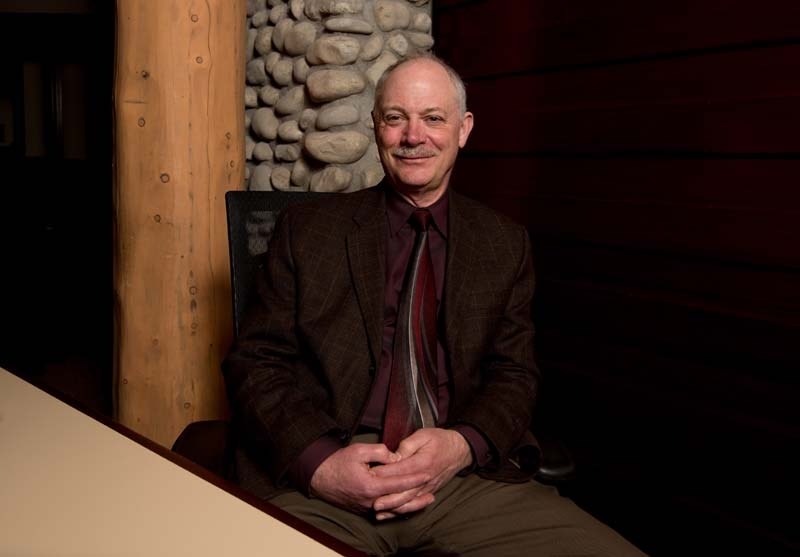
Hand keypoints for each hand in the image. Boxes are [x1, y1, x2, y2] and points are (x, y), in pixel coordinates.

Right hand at [309, 442, 430, 514]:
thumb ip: (380, 452)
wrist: (320, 478)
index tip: (427, 473)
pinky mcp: (364, 509)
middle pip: (400, 500)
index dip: (414, 478)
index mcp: (370, 485)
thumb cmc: (339, 462)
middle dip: (418, 495)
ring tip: (427, 500)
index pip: (398, 483)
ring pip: (394, 509)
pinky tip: (409, 504)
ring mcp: (367, 507)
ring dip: (412, 505)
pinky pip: (386, 511)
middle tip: (433, 490)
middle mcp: (371, 500)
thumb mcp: (359, 450)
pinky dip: (400, 508)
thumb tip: (396, 457)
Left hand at [370, 428, 472, 518]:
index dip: (384, 473)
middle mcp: (425, 478)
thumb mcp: (423, 435)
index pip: (400, 470)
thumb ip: (407, 445)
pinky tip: (390, 514)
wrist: (459, 451)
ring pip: (409, 501)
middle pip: (404, 491)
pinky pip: (415, 504)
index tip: (369, 475)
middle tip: (371, 500)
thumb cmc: (439, 440)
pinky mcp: (429, 492)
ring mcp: (428, 487)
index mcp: (422, 462)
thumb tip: (393, 456)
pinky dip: (402, 510)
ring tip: (377, 511)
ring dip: (393, 507)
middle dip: (387, 497)